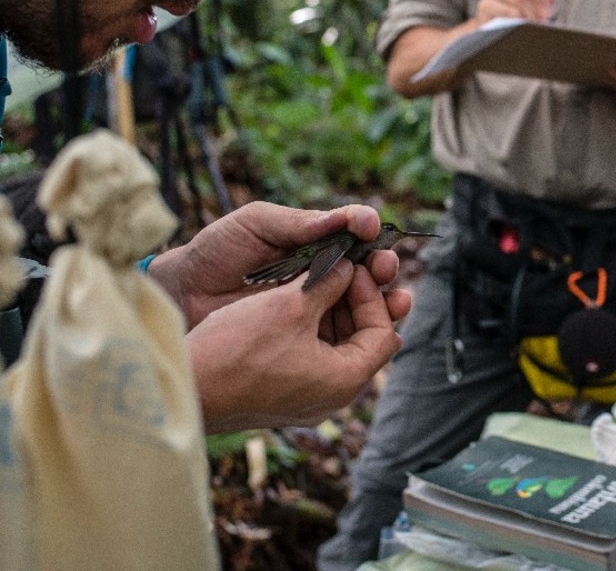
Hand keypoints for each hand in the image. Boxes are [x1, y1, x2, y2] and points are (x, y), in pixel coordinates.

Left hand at [148, 201, 406, 328]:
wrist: (181, 293)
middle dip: (383, 271)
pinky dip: (362, 337)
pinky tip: (378, 335)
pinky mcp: (303, 341)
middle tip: (384, 270)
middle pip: (367, 275)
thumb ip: (302, 222)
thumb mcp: (258, 223)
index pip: (356, 241)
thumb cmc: (217, 250)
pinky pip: (340, 340)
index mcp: (315, 244)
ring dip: (384, 304)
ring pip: (361, 309)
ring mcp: (313, 310)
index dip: (370, 239)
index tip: (372, 238)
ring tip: (396, 302)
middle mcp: (320, 276)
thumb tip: (355, 219)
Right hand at [188, 262, 407, 431]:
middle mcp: (332, 397)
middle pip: (363, 340)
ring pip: (336, 345)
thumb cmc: (238, 348)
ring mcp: (306, 398)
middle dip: (357, 300)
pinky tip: (296, 299)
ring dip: (333, 310)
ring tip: (319, 278)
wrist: (184, 387)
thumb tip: (349, 266)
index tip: (351, 268)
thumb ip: (331, 281)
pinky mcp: (282, 394)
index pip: (383, 332)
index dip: (372, 295)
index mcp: (345, 380)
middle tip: (346, 268)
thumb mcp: (292, 304)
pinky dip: (311, 326)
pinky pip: (311, 356)